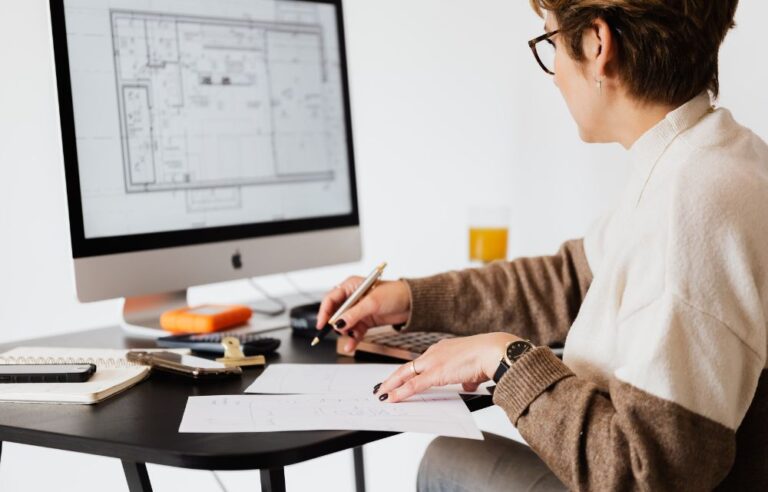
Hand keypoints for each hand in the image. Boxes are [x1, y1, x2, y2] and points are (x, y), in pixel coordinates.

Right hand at [316, 277, 410, 350]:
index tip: (322, 324)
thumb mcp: (372, 303)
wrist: (412, 304)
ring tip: (349, 339)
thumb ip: (354, 314)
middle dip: (335, 324)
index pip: (331, 299)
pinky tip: (351, 345)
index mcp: (351, 286)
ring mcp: (359, 310)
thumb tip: (338, 323)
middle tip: (338, 331)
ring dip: (345, 333)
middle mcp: (353, 298)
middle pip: (336, 312)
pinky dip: (352, 338)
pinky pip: (354, 331)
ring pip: (345, 324)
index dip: (324, 311)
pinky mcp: (365, 321)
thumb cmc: (395, 294)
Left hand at [374, 332, 519, 402]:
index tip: (400, 377)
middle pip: (408, 366)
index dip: (409, 371)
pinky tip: (391, 398)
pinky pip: (413, 385)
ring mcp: (433, 362)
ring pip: (406, 374)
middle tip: (382, 386)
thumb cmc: (488, 357)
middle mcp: (435, 352)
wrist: (493, 351)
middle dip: (393, 378)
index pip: (421, 362)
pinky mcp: (435, 373)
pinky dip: (400, 392)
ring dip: (392, 385)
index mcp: (444, 349)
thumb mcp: (474, 369)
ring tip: (381, 394)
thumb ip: (467, 377)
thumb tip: (467, 384)